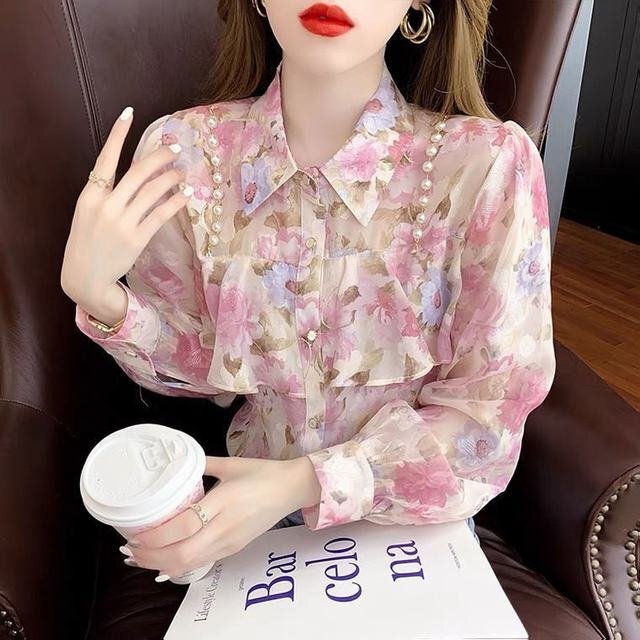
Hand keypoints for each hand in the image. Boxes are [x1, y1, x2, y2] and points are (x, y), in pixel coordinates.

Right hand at [60, 106, 189, 322]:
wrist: (85, 276)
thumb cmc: (88, 241)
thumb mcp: (88, 212)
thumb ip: (106, 192)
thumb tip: (135, 174)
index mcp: (90, 195)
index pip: (106, 158)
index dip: (118, 134)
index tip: (129, 114)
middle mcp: (106, 205)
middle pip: (138, 172)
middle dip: (159, 157)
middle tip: (175, 148)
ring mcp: (122, 222)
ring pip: (153, 192)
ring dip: (171, 178)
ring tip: (182, 172)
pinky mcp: (137, 238)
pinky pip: (161, 215)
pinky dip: (175, 203)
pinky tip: (186, 196)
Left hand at [119, 455, 321, 580]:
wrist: (292, 489)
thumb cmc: (262, 473)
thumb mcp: (230, 464)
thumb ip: (201, 464)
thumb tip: (177, 461)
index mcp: (224, 500)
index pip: (184, 525)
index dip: (156, 535)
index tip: (134, 533)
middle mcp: (225, 526)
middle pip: (183, 553)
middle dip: (151, 556)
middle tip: (129, 550)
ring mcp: (230, 541)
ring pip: (190, 564)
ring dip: (161, 565)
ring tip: (140, 558)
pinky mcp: (234, 549)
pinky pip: (201, 563)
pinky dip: (178, 566)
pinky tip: (164, 562)